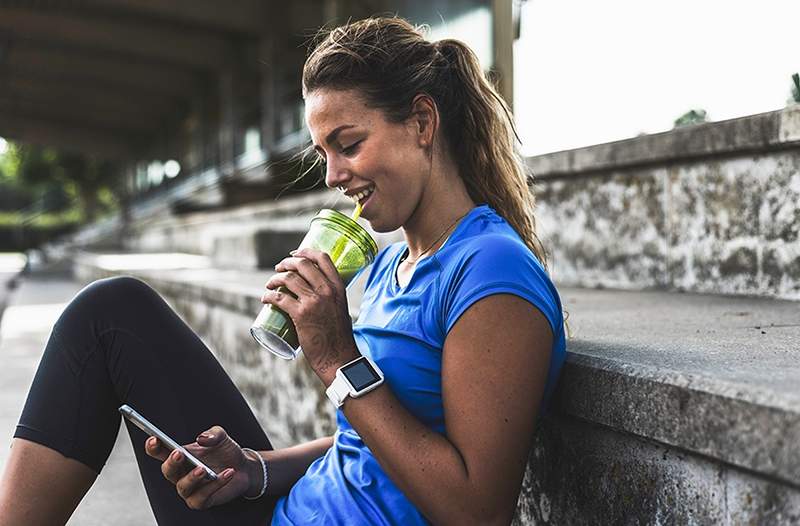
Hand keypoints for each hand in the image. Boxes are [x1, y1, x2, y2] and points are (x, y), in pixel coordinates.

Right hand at [144, 425, 263, 509]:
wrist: (243, 467)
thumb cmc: (225, 452)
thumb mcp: (221, 437)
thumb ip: (212, 434)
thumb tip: (202, 438)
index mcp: (179, 456)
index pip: (160, 452)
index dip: (153, 447)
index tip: (154, 439)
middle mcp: (180, 474)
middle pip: (168, 471)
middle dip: (172, 463)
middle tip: (179, 454)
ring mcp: (190, 489)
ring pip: (183, 486)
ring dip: (192, 477)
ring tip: (202, 469)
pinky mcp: (201, 501)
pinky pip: (203, 496)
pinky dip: (216, 484)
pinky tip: (228, 473)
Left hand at [262, 248, 359, 383]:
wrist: (339, 357)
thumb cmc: (338, 336)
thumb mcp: (340, 308)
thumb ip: (330, 298)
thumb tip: (314, 292)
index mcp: (338, 287)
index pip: (322, 258)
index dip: (306, 251)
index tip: (295, 253)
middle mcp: (327, 290)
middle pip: (302, 264)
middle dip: (286, 263)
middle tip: (279, 269)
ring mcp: (314, 301)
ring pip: (288, 279)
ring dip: (274, 279)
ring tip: (270, 285)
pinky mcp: (301, 314)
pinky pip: (279, 298)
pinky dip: (269, 296)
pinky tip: (265, 298)